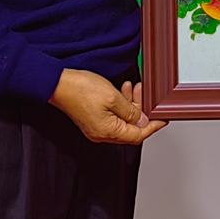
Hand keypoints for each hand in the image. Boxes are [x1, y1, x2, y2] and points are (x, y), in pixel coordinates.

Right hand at [50, 68, 164, 144]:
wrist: (57, 83)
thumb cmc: (80, 89)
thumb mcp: (113, 97)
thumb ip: (130, 112)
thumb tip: (142, 121)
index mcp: (108, 132)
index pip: (138, 135)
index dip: (152, 126)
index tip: (162, 118)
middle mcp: (102, 134)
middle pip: (131, 128)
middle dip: (141, 111)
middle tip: (146, 95)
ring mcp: (96, 127)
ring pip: (122, 120)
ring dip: (131, 105)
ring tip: (134, 88)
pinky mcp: (92, 119)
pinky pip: (113, 115)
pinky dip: (121, 104)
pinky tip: (122, 90)